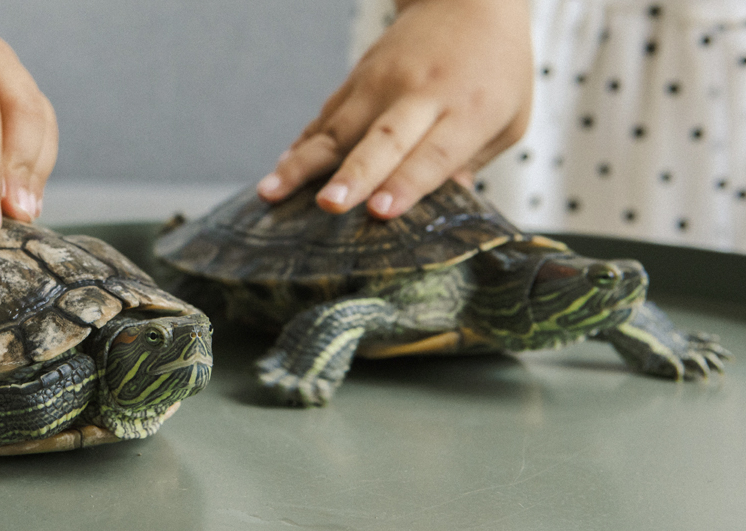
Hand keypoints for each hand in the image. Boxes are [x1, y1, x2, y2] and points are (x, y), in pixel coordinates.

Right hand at [257, 0, 531, 217]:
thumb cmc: (496, 69)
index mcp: (469, 111)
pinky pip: (324, 119)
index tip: (378, 212)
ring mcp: (382, 84)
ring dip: (302, 164)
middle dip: (355, 175)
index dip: (405, 184)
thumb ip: (473, 164)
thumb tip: (442, 210)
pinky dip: (301, 145)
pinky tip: (279, 169)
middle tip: (329, 204)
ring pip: (337, 130)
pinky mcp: (356, 80)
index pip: (433, 153)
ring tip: (271, 192)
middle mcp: (420, 96)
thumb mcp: (509, 120)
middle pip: (383, 140)